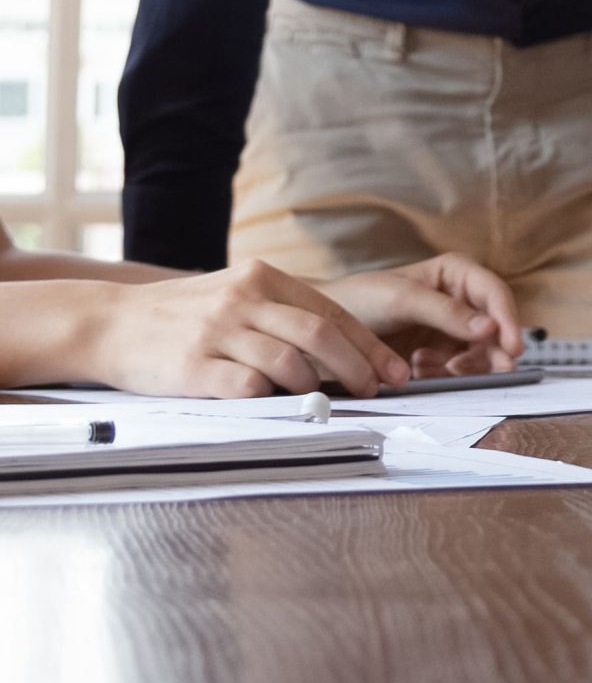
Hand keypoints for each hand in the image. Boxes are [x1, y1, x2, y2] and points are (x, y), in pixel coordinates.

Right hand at [79, 260, 414, 398]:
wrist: (108, 322)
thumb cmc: (181, 314)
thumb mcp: (234, 293)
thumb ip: (280, 311)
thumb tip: (341, 346)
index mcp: (262, 277)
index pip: (331, 311)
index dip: (368, 344)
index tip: (393, 369)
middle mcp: (244, 299)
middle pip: (321, 334)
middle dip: (359, 366)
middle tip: (377, 389)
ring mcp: (218, 332)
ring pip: (290, 362)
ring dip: (317, 388)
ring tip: (322, 400)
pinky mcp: (193, 367)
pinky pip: (248, 387)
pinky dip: (272, 400)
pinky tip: (278, 405)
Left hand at [328, 253, 523, 375]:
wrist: (320, 332)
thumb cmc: (359, 301)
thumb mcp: (403, 300)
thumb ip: (447, 312)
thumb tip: (491, 327)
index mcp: (456, 274)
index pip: (494, 295)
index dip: (508, 320)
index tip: (512, 347)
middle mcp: (459, 301)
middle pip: (494, 327)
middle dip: (491, 350)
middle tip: (496, 371)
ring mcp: (449, 330)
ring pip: (479, 352)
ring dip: (464, 366)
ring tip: (431, 368)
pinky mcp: (437, 354)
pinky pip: (456, 370)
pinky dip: (444, 375)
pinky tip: (419, 370)